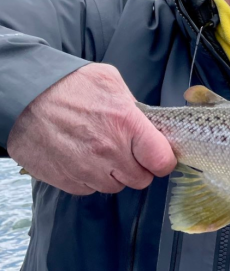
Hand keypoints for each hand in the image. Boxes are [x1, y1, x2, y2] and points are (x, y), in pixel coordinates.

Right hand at [7, 63, 176, 195]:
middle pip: (141, 179)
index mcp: (126, 123)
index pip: (161, 160)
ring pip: (114, 186)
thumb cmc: (68, 84)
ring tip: (102, 152)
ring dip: (114, 174)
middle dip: (139, 168)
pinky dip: (90, 179)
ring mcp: (85, 168)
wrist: (24, 96)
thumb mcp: (110, 81)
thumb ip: (133, 105)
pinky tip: (82, 158)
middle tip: (129, 152)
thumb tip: (147, 122)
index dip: (163, 160)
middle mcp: (108, 151)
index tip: (158, 155)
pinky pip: (88, 189)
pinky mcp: (65, 179)